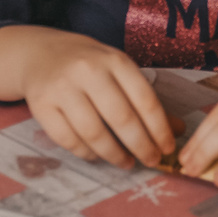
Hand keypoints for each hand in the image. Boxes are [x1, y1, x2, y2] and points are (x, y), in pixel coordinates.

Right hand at [0, 26, 172, 166]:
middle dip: (141, 146)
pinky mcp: (41, 105)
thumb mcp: (119, 71)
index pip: (145, 100)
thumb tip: (177, 131)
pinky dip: (87, 153)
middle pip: (121, 118)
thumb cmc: (89, 66)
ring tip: (126, 162)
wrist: (40, 54)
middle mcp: (87, 70)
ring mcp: (62, 88)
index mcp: (114, 60)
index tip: (167, 148)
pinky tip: (98, 156)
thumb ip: (145, 100)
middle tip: (151, 161)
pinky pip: (68, 140)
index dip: (159, 129)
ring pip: (94, 133)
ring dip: (115, 155)